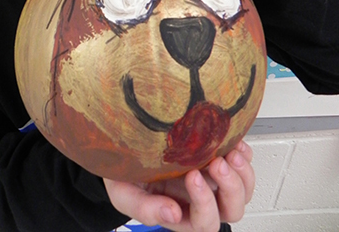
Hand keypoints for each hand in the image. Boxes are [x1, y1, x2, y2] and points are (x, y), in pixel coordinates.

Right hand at [104, 141, 253, 231]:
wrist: (121, 149)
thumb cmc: (124, 174)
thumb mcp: (124, 193)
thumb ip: (144, 208)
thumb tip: (172, 213)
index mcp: (181, 214)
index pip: (204, 222)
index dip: (204, 202)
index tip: (191, 175)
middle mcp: (201, 200)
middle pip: (231, 209)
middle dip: (229, 187)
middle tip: (217, 163)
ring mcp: (212, 180)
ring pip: (242, 190)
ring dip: (241, 173)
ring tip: (230, 154)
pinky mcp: (216, 157)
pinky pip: (242, 163)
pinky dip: (243, 153)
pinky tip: (234, 143)